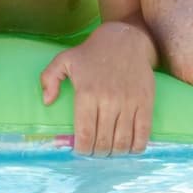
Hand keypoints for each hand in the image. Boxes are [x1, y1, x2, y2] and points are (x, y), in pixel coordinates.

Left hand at [38, 20, 155, 156]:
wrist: (124, 40)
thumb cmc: (92, 53)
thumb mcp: (64, 59)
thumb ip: (49, 79)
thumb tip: (47, 102)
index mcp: (87, 93)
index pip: (85, 134)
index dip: (82, 149)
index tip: (81, 151)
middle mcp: (108, 100)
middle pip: (103, 142)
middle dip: (98, 153)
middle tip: (95, 151)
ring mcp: (129, 102)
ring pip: (122, 141)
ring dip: (115, 152)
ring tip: (110, 150)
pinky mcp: (145, 102)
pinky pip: (143, 133)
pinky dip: (136, 146)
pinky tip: (130, 148)